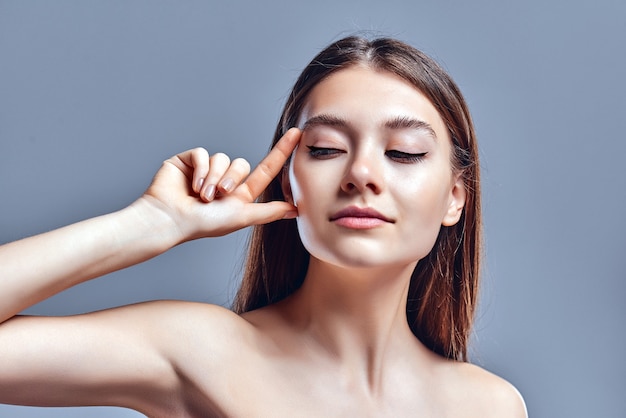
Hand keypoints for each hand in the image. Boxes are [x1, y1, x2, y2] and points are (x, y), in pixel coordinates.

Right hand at [142, 128, 300, 241]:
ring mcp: (206, 169)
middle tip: (217, 196)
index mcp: (239, 193)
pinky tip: (192, 185)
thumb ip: (268, 212)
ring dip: (214, 178)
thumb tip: (295, 210)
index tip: (297, 134)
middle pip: (241, 163)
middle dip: (230, 180)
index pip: (265, 170)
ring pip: (222, 158)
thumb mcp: (240, 217)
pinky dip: (200, 170)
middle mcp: (224, 179)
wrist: (170, 219)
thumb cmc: (204, 224)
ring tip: (201, 196)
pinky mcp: (189, 160)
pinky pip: (203, 153)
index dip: (281, 152)